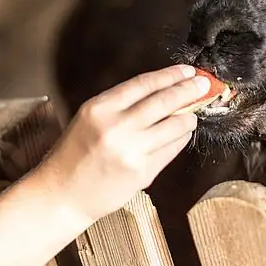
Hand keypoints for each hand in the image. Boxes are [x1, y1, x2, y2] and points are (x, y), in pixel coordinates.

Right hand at [39, 64, 209, 225]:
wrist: (62, 194)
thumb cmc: (76, 153)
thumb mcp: (90, 118)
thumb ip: (122, 104)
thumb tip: (163, 90)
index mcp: (100, 108)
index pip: (145, 83)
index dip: (171, 75)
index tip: (187, 71)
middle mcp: (116, 127)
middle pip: (164, 101)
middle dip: (189, 90)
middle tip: (203, 84)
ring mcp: (131, 151)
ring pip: (174, 126)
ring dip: (189, 118)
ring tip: (193, 114)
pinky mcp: (142, 173)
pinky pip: (171, 150)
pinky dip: (180, 139)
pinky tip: (182, 134)